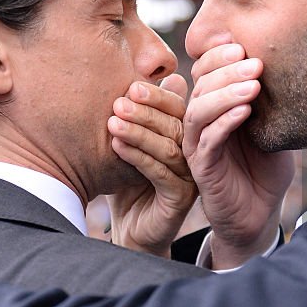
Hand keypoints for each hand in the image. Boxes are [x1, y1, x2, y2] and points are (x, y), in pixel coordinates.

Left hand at [107, 74, 197, 256]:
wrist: (129, 229)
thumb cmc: (127, 182)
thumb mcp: (128, 144)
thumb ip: (133, 114)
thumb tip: (131, 77)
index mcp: (184, 135)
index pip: (178, 108)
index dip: (156, 96)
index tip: (130, 85)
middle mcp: (193, 154)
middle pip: (176, 125)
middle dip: (146, 111)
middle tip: (120, 101)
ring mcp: (190, 177)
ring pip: (169, 148)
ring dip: (140, 132)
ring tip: (113, 122)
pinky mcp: (181, 198)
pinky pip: (161, 173)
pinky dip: (138, 157)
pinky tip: (117, 146)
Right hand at [183, 43, 293, 268]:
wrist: (259, 213)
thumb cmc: (265, 168)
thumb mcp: (273, 128)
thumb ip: (272, 101)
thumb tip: (290, 63)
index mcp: (215, 105)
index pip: (207, 71)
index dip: (220, 55)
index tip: (243, 43)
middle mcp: (201, 121)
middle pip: (201, 85)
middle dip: (226, 69)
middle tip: (254, 62)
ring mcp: (198, 144)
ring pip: (199, 110)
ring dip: (225, 94)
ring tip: (252, 86)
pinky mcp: (202, 167)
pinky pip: (207, 141)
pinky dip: (225, 123)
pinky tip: (245, 112)